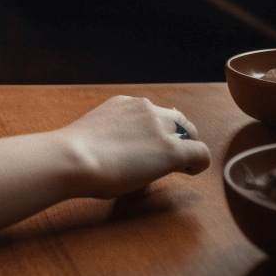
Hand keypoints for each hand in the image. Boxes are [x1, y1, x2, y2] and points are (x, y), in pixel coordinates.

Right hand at [57, 95, 211, 198]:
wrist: (75, 157)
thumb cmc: (77, 154)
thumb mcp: (99, 132)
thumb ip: (116, 133)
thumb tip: (122, 151)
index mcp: (126, 103)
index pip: (155, 112)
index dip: (159, 131)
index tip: (150, 148)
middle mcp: (146, 108)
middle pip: (178, 118)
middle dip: (179, 137)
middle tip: (167, 159)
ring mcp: (160, 127)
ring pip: (190, 132)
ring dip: (187, 147)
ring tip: (179, 167)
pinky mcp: (171, 150)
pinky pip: (200, 153)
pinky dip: (198, 163)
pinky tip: (186, 173)